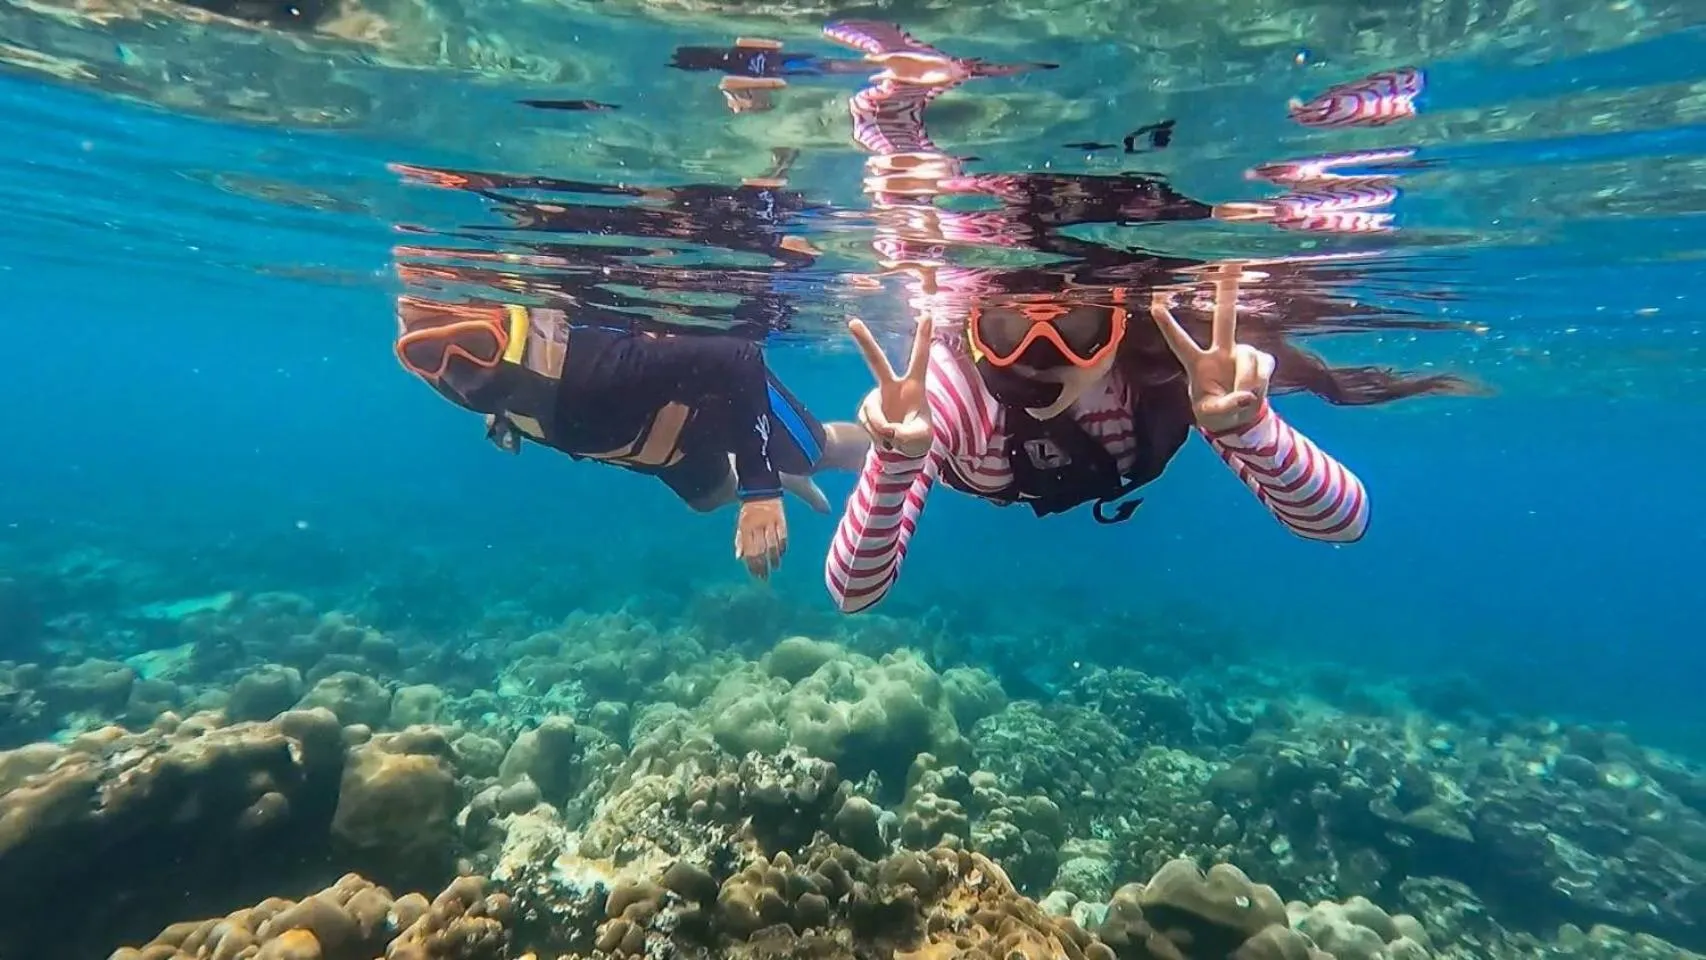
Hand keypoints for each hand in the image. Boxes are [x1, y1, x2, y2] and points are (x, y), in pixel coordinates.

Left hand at [735, 497, 786, 579]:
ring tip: (774, 568)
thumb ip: (740, 539)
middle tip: (764, 577)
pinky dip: (782, 546)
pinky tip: (781, 554)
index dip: (752, 565)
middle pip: (759, 550)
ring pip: (771, 545)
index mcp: (745, 526)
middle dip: (761, 565)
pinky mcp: (780, 516)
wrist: (760, 483)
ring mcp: (769, 521)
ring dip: (773, 558)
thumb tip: (739, 558)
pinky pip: (782, 535)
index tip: (755, 575)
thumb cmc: (749, 504)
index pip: (749, 550)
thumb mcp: (741, 521)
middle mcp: (756, 525)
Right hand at [848, 314, 933, 457]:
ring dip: (881, 429)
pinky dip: (874, 434)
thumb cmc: (919, 438)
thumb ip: (906, 434)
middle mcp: (892, 386)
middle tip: (852, 322)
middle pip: (876, 360)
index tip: (927, 314)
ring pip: (872, 411)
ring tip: (893, 440)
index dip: (923, 337)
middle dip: (864, 341)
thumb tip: (887, 429)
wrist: (902, 451)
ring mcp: (877, 397)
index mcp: (914, 386)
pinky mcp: (865, 410)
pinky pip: (866, 421)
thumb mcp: (920, 439)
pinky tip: (883, 439)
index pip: (919, 358)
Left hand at [1149, 263, 1275, 432]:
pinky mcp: (1260, 359)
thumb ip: (1226, 406)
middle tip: (1229, 265)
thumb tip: (1247, 396)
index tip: (1154, 303)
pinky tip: (1256, 390)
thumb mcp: (1212, 415)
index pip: (1179, 341)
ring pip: (1248, 358)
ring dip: (1249, 380)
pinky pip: (1264, 366)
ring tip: (1243, 397)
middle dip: (1227, 293)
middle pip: (1223, 318)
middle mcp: (1219, 352)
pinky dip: (1261, 382)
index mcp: (1196, 364)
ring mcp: (1240, 353)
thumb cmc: (1216, 413)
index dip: (1168, 324)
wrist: (1239, 419)